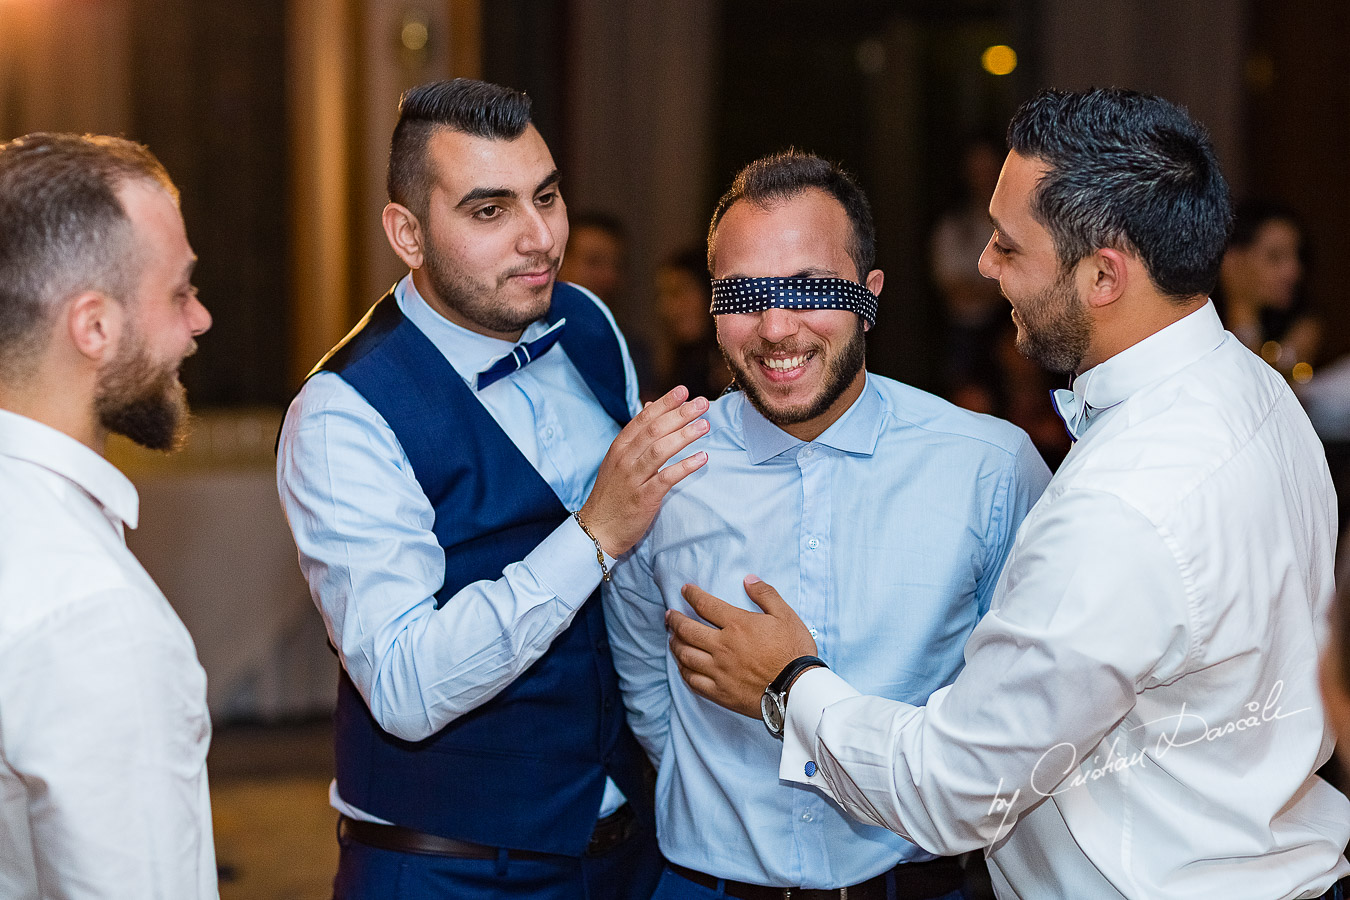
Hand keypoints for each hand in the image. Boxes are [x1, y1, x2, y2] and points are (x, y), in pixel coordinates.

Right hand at [579, 385, 708, 556]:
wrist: (597, 529)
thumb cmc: (612, 494)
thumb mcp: (618, 460)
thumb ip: (636, 434)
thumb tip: (651, 406)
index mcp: (620, 447)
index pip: (644, 418)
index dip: (665, 403)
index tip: (684, 391)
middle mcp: (625, 459)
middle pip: (655, 430)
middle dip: (680, 414)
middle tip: (702, 403)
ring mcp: (633, 478)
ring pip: (660, 450)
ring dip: (685, 435)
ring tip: (705, 425)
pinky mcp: (643, 498)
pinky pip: (667, 478)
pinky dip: (685, 466)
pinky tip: (702, 458)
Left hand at [667, 575, 817, 717]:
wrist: (798, 690)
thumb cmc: (794, 652)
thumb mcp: (786, 615)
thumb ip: (766, 594)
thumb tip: (748, 579)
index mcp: (737, 625)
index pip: (706, 605)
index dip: (692, 595)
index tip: (685, 590)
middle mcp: (722, 646)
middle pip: (687, 630)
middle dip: (675, 620)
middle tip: (669, 615)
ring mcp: (718, 670)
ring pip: (685, 655)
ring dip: (675, 644)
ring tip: (672, 638)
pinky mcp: (720, 692)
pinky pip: (693, 680)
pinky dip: (683, 670)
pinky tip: (682, 666)